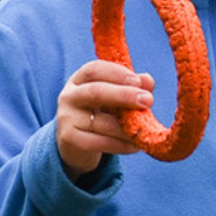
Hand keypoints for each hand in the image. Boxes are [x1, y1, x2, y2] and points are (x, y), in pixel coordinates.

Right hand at [55, 57, 155, 174]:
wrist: (74, 143)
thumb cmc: (99, 114)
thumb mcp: (112, 98)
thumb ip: (130, 87)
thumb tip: (147, 80)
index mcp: (79, 80)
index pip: (94, 70)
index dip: (117, 73)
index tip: (140, 81)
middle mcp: (69, 96)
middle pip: (96, 92)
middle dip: (124, 95)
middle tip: (149, 100)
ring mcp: (67, 118)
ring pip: (102, 122)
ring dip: (128, 127)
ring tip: (146, 130)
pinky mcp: (70, 139)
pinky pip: (100, 142)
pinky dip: (121, 145)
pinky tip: (136, 146)